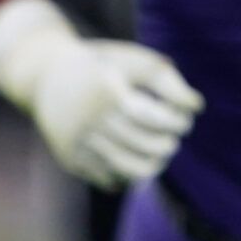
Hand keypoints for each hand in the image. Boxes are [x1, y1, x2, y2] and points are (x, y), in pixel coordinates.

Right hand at [0, 0, 202, 188]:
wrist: (44, 76)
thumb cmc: (101, 65)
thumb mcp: (132, 60)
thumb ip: (167, 79)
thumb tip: (196, 108)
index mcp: (106, 90)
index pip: (155, 118)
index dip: (178, 122)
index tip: (185, 118)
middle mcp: (89, 120)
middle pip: (148, 147)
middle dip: (170, 144)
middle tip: (172, 138)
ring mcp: (78, 144)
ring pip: (131, 171)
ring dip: (154, 165)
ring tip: (159, 154)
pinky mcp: (70, 160)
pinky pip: (110, 181)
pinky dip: (128, 175)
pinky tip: (130, 158)